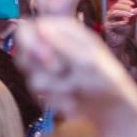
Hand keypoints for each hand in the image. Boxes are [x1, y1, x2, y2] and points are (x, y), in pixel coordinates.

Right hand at [14, 17, 136, 117]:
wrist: (113, 110)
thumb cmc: (108, 81)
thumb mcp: (88, 62)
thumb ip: (63, 45)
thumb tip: (40, 26)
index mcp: (62, 31)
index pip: (27, 28)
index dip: (30, 44)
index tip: (46, 59)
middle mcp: (52, 47)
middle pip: (22, 53)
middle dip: (40, 68)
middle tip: (61, 73)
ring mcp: (48, 68)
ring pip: (30, 77)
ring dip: (53, 88)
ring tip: (74, 91)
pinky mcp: (47, 86)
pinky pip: (37, 94)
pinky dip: (55, 100)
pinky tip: (71, 102)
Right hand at [103, 0, 136, 49]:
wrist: (118, 40)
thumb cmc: (123, 30)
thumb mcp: (130, 21)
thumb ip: (133, 15)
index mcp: (115, 11)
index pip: (119, 2)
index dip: (125, 2)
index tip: (133, 4)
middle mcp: (110, 14)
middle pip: (115, 6)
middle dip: (125, 7)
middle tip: (132, 10)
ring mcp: (108, 21)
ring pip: (113, 13)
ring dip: (123, 13)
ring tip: (130, 15)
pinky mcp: (107, 28)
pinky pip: (113, 23)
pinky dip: (120, 22)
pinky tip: (126, 22)